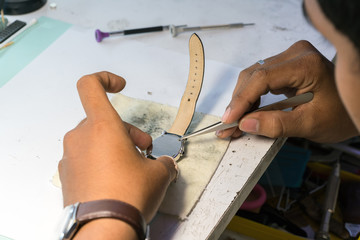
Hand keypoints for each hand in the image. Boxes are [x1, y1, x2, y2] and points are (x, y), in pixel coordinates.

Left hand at [58, 71, 177, 223]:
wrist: (103, 229)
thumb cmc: (127, 196)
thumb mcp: (158, 174)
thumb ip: (163, 163)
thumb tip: (164, 166)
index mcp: (101, 126)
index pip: (91, 86)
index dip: (105, 79)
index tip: (119, 85)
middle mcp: (80, 138)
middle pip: (102, 120)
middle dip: (126, 132)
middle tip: (143, 150)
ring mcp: (70, 157)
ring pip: (94, 140)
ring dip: (114, 148)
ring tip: (132, 168)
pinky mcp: (67, 176)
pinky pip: (85, 159)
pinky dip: (101, 163)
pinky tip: (115, 181)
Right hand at [218, 40, 357, 142]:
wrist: (356, 105)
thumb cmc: (341, 114)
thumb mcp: (310, 124)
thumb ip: (277, 125)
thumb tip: (245, 123)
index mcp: (305, 64)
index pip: (262, 78)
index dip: (242, 99)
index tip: (230, 119)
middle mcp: (295, 54)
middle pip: (253, 75)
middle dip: (238, 102)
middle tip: (229, 125)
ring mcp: (289, 58)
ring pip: (252, 77)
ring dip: (242, 100)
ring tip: (235, 121)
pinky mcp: (285, 66)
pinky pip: (260, 80)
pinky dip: (251, 97)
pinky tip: (246, 112)